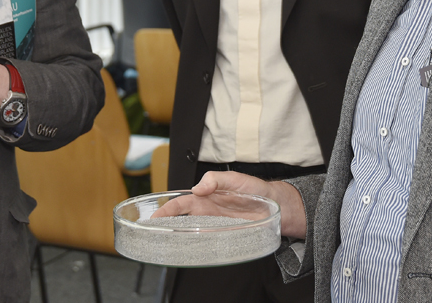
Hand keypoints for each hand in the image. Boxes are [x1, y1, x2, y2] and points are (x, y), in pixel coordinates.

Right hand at [152, 171, 307, 238]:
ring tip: (165, 244)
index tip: (155, 217)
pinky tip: (190, 251)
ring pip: (192, 231)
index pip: (181, 203)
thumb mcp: (238, 179)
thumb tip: (198, 188)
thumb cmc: (258, 189)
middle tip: (153, 233)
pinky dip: (196, 246)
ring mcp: (216, 224)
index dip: (167, 209)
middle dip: (166, 225)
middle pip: (182, 219)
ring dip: (179, 237)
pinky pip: (208, 241)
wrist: (278, 206)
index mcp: (207, 195)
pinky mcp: (226, 235)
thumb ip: (218, 180)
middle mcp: (209, 211)